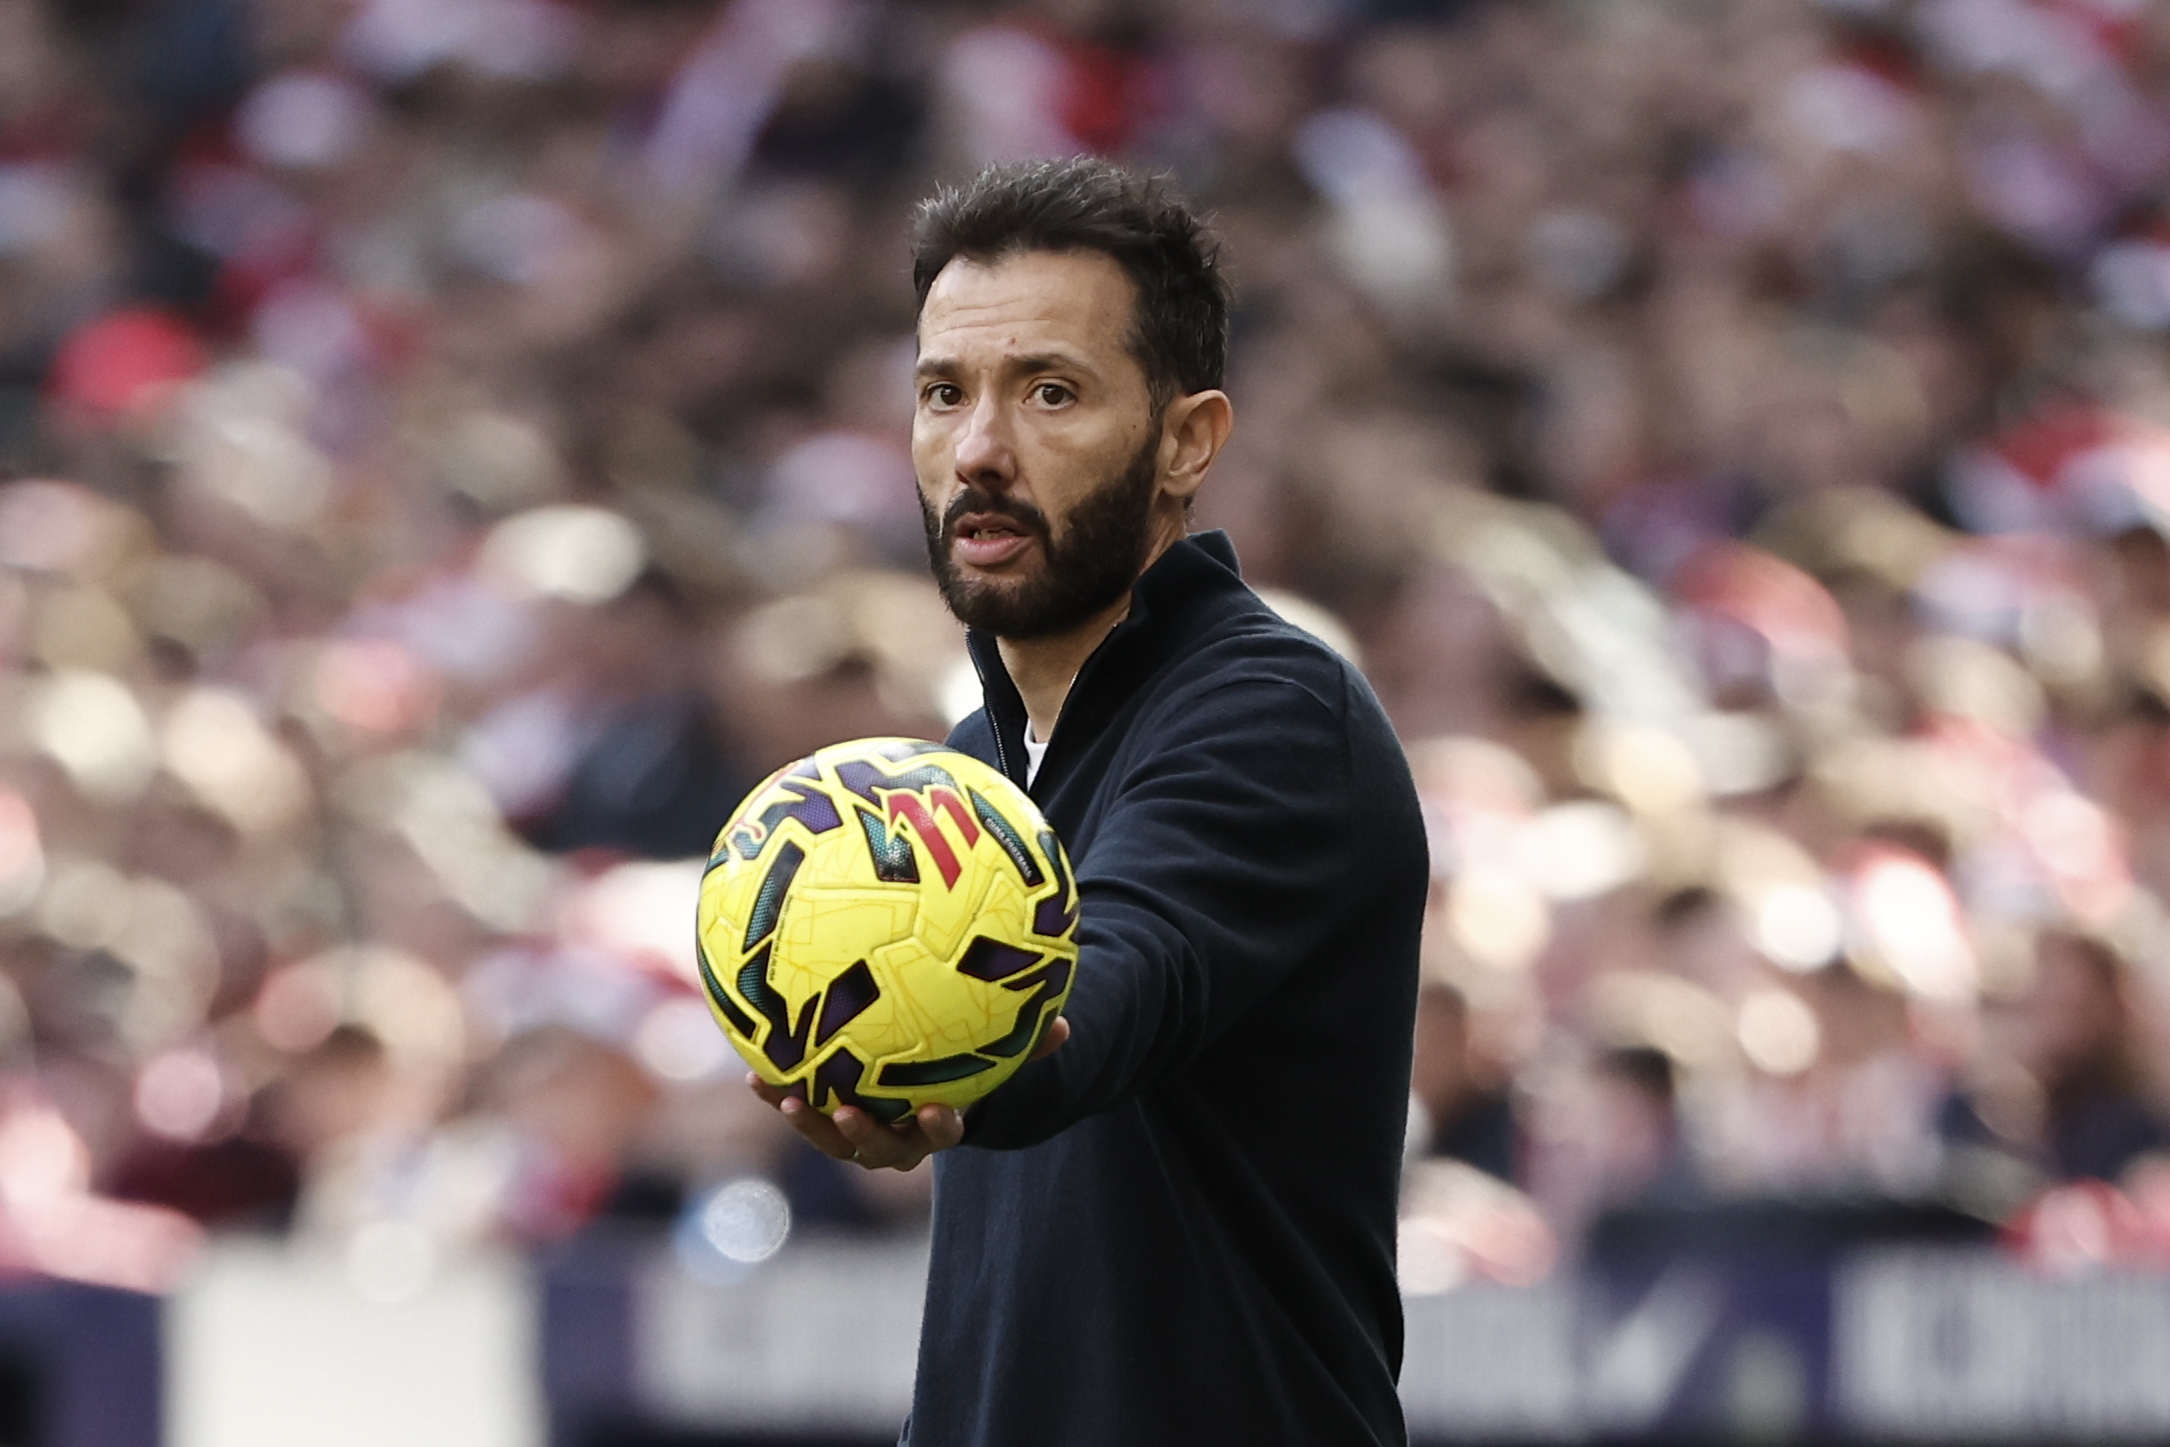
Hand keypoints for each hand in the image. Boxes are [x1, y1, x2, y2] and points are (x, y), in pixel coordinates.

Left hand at [750, 1016, 1069, 1171]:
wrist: (929, 1089)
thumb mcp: (998, 1057)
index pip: (943, 1132)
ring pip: (832, 1140)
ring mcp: (859, 1133)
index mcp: (937, 1123)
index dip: (938, 1126)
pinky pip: (802, 1109)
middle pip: (879, 1150)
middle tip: (845, 1113)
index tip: (934, 1110)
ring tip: (782, 1098)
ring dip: (807, 1123)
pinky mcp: (826, 1117)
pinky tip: (753, 1073)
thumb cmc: (967, 1068)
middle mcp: (896, 1138)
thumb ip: (1031, 1045)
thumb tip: (1066, 1023)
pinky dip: (778, 1093)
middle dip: (862, 1135)